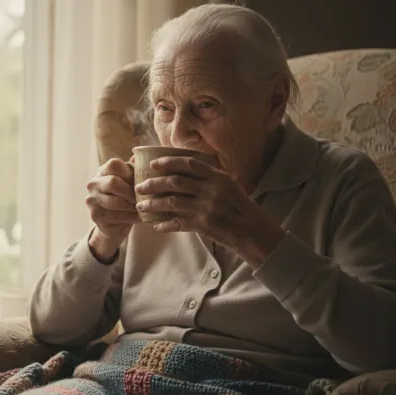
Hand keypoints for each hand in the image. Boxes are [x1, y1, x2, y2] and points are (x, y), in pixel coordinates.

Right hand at [85, 157, 140, 260]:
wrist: (116, 224)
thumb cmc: (126, 199)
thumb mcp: (131, 183)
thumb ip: (134, 170)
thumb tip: (139, 155)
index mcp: (103, 170)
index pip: (114, 165)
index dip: (130, 173)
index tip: (141, 183)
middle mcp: (94, 183)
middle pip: (113, 182)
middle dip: (131, 192)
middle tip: (143, 198)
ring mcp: (92, 199)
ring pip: (115, 201)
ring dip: (133, 206)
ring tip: (144, 208)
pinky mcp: (94, 214)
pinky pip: (115, 215)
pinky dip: (131, 217)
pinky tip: (140, 218)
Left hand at [133, 156, 284, 267]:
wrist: (254, 232)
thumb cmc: (241, 207)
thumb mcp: (229, 186)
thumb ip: (210, 178)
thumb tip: (185, 170)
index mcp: (218, 177)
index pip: (188, 164)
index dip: (168, 162)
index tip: (153, 164)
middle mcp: (212, 190)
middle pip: (175, 182)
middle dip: (154, 183)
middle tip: (140, 186)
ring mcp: (207, 208)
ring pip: (172, 202)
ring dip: (154, 204)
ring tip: (141, 205)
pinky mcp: (204, 226)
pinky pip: (178, 223)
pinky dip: (165, 224)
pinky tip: (155, 226)